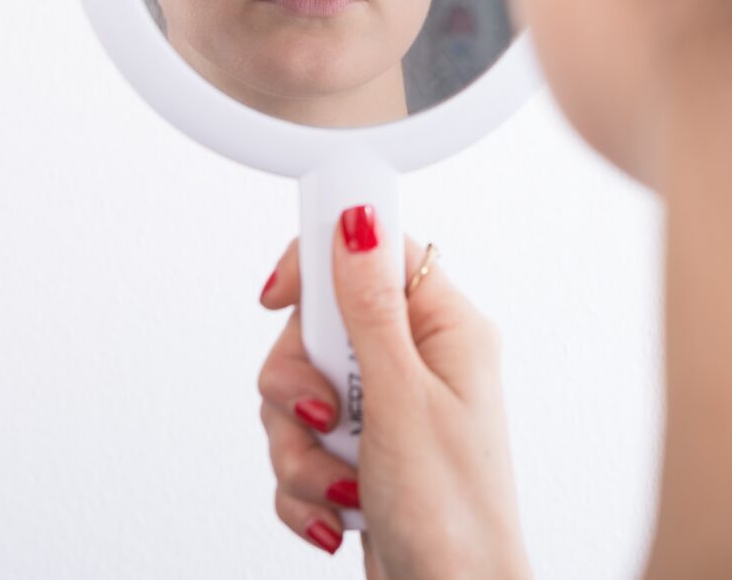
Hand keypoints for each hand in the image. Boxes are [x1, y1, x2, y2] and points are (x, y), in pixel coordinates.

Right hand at [256, 209, 532, 578]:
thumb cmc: (453, 511)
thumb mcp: (402, 398)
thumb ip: (370, 307)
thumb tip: (357, 218)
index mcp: (444, 328)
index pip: (371, 251)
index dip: (316, 266)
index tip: (278, 299)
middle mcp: (416, 360)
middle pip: (315, 330)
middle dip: (298, 388)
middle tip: (327, 418)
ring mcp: (386, 410)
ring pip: (297, 394)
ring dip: (300, 449)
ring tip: (339, 484)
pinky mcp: (361, 454)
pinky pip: (300, 446)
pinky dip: (304, 485)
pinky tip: (337, 513)